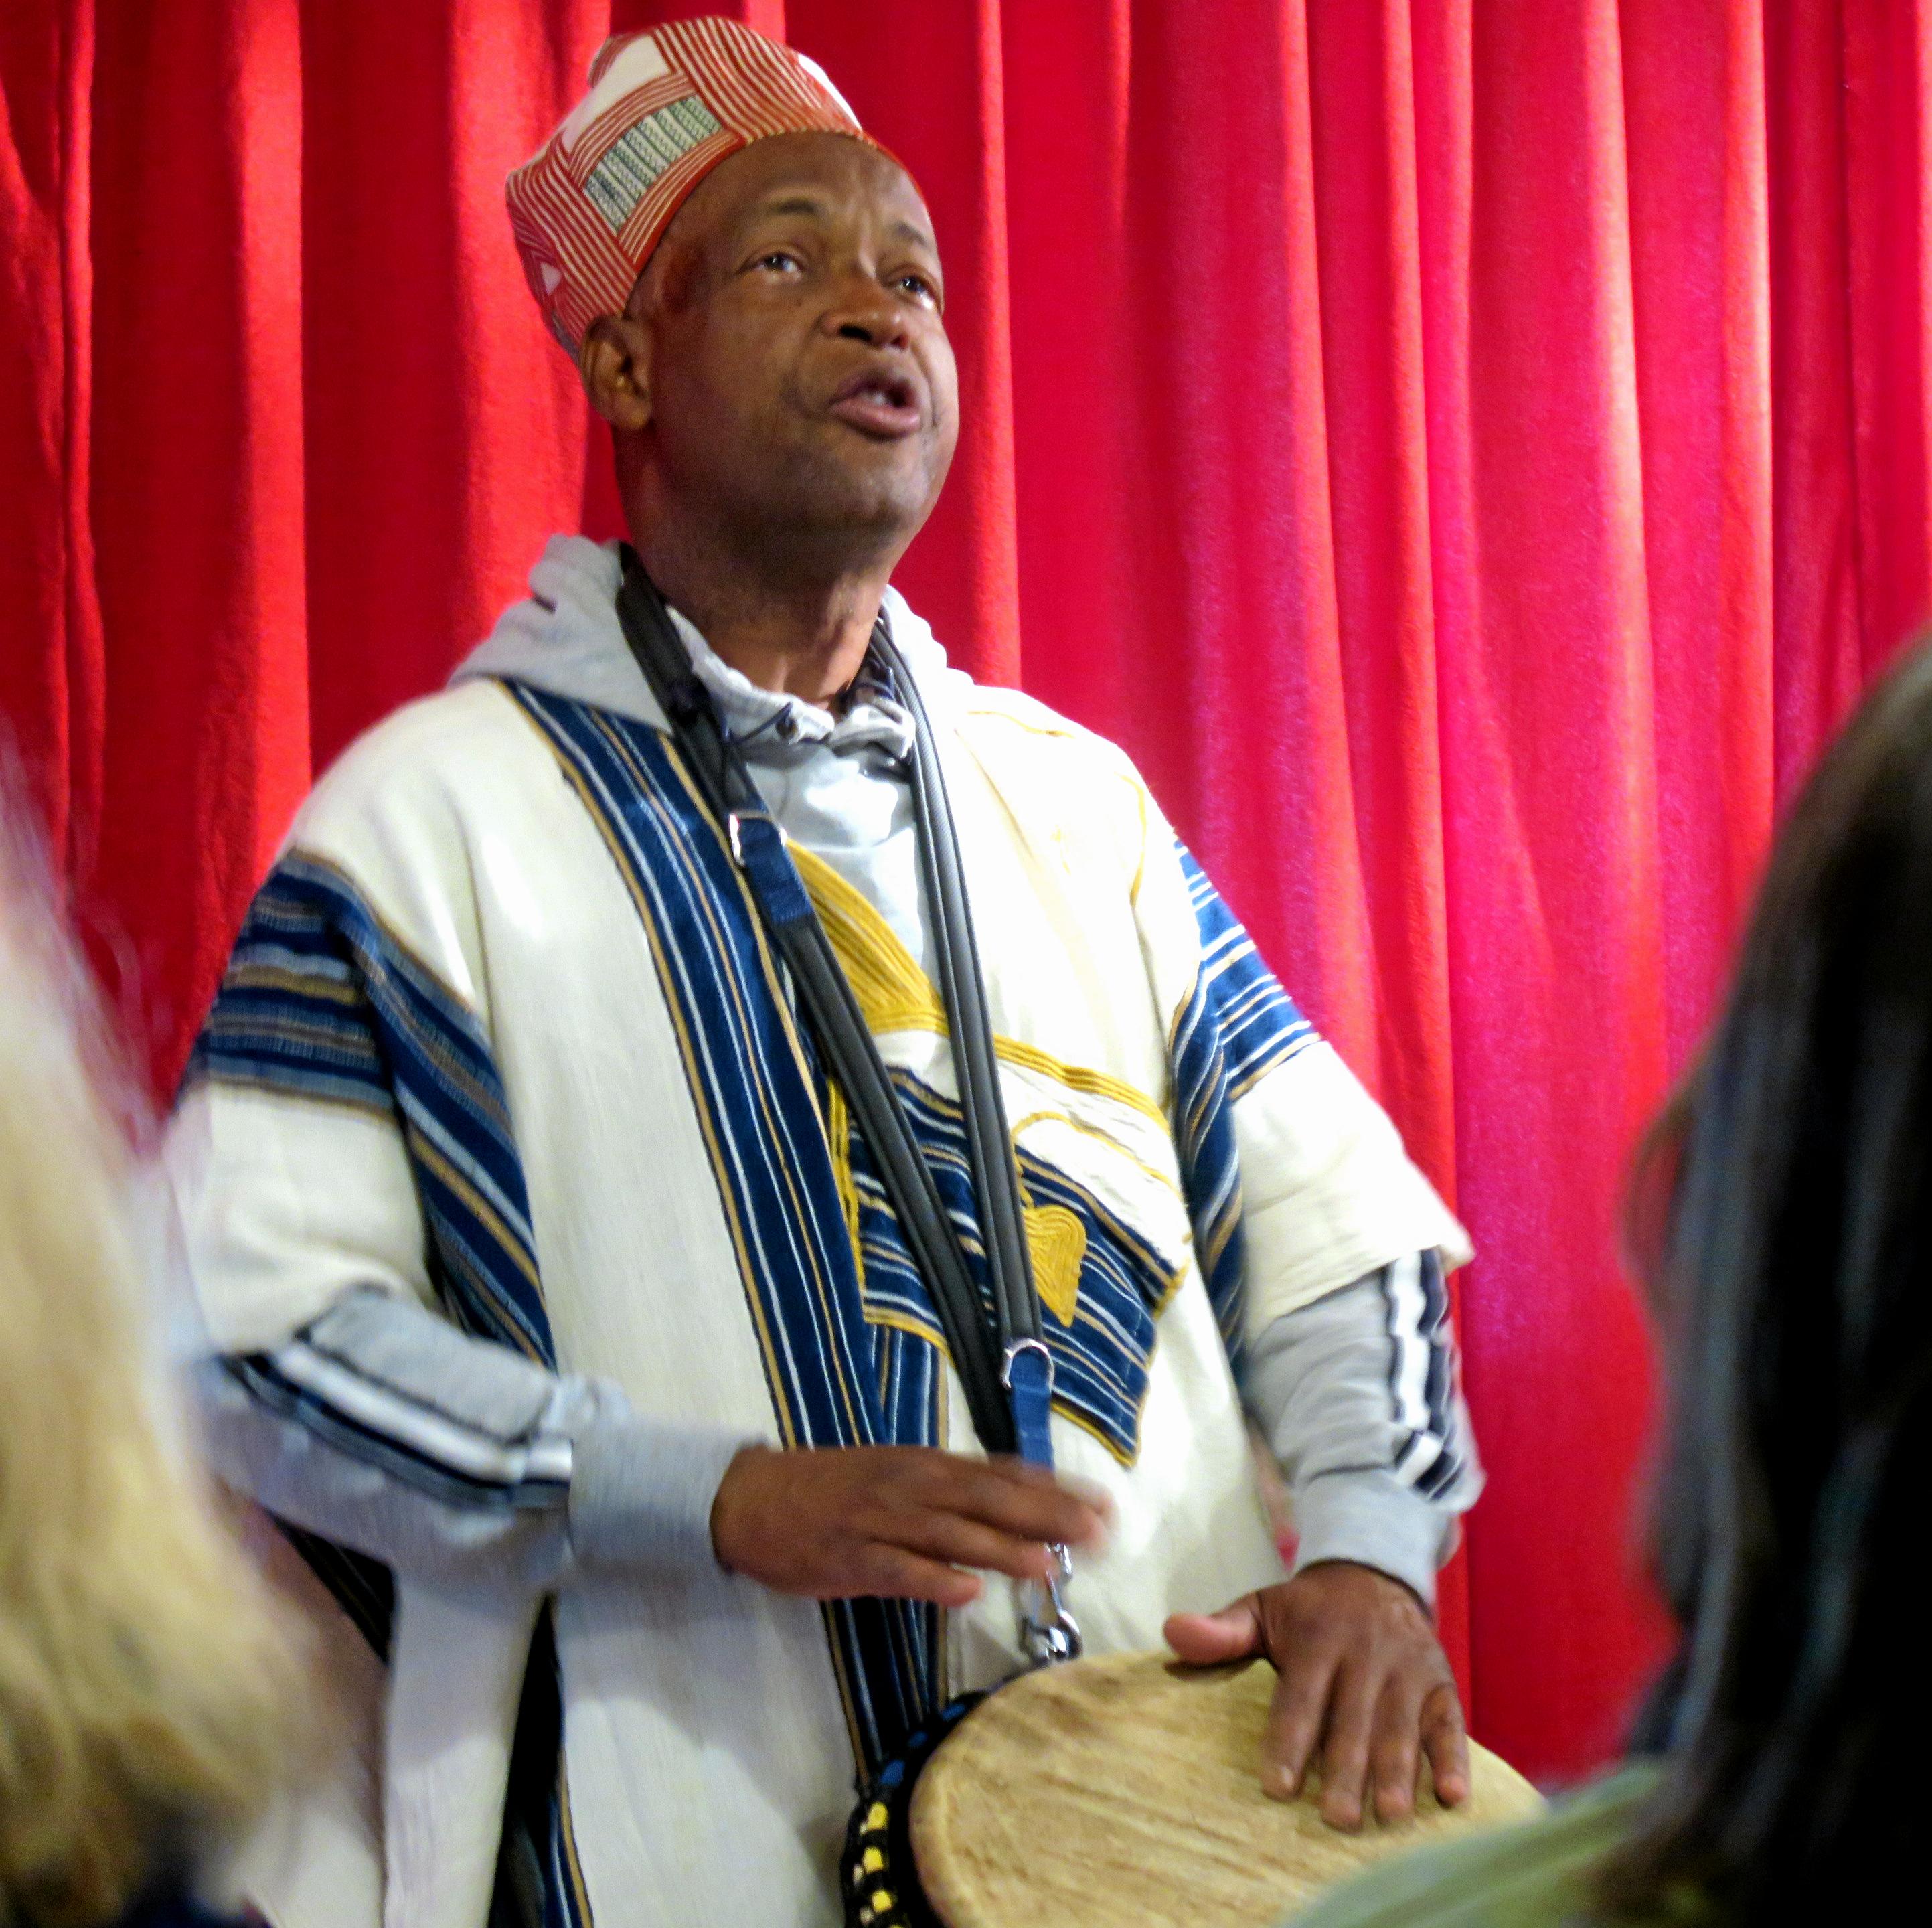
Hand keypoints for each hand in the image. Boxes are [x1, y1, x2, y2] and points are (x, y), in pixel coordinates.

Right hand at [710, 1443, 1108, 1607]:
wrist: (752, 1498)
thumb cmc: (832, 1491)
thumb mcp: (898, 1479)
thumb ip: (952, 1493)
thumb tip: (1015, 1510)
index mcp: (927, 1467)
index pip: (1004, 1475)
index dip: (1056, 1490)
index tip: (1104, 1506)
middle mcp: (913, 1487)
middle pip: (989, 1500)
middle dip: (1046, 1517)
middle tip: (1096, 1534)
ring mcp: (882, 1521)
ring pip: (951, 1534)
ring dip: (1001, 1549)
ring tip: (1047, 1566)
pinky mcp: (851, 1557)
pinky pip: (897, 1570)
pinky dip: (931, 1579)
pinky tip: (965, 1592)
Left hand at [1164, 1561, 1466, 1829]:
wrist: (1374, 1572)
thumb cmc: (1307, 1610)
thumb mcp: (1261, 1607)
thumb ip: (1222, 1630)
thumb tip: (1171, 1632)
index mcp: (1317, 1636)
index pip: (1300, 1694)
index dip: (1290, 1739)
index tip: (1277, 1784)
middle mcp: (1366, 1652)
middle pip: (1353, 1717)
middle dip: (1347, 1768)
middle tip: (1337, 1817)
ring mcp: (1407, 1668)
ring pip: (1402, 1724)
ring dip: (1398, 1769)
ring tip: (1389, 1813)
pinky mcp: (1441, 1683)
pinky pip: (1451, 1722)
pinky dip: (1454, 1758)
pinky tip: (1453, 1795)